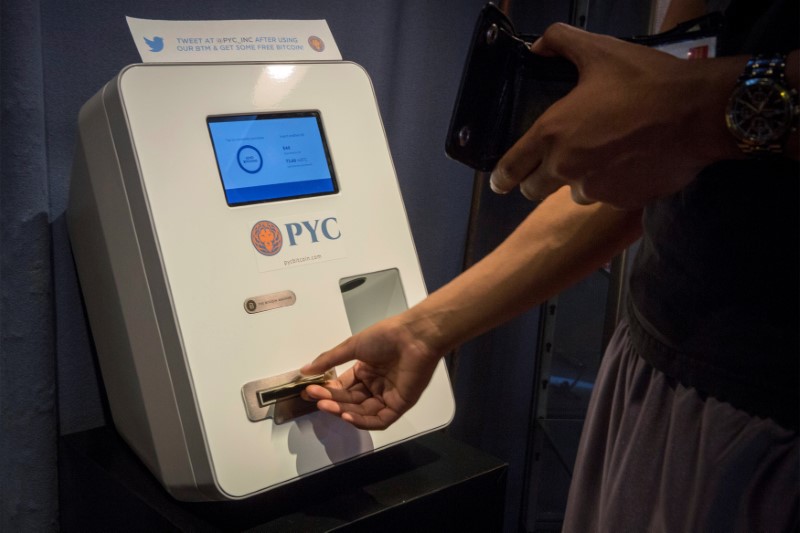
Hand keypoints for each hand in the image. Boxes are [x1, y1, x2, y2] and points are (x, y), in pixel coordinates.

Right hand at [300, 314, 441, 429]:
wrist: (414, 336)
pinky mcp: (399, 405)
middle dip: (331, 400)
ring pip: (362, 412)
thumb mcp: (353, 346)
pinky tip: (347, 415)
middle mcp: (376, 385)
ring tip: (326, 406)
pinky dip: (363, 420)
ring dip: (343, 410)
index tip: (310, 391)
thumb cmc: (385, 337)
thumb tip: (304, 370)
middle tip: (314, 398)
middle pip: (350, 400)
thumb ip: (329, 360)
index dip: (327, 391)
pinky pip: (379, 419)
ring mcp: (388, 396)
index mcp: (366, 371)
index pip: (343, 387)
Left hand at [489, 23, 743, 207]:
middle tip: (552, 166)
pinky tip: (631, 162)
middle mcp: (566, 169)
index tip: (500, 182)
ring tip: (602, 156)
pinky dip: (613, 185)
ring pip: (574, 194)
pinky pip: (609, 197)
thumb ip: (561, 43)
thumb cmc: (645, 81)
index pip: (510, 169)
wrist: (699, 113)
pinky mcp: (624, 201)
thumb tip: (539, 45)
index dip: (501, 178)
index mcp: (551, 135)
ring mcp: (596, 189)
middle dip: (537, 181)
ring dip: (580, 181)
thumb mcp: (600, 51)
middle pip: (534, 191)